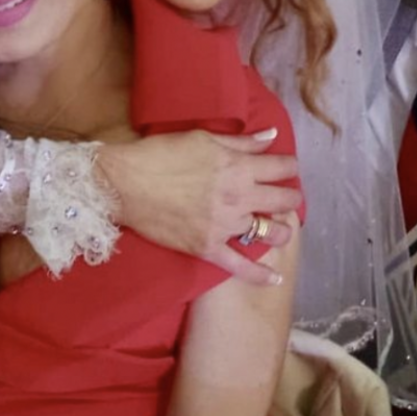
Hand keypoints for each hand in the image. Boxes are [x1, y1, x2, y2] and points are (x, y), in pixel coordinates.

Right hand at [97, 129, 300, 285]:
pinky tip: (275, 279)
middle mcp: (239, 196)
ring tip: (282, 230)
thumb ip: (242, 141)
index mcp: (238, 166)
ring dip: (281, 230)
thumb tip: (272, 137)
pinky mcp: (208, 248)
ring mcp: (225, 225)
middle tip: (289, 198)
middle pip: (281, 200)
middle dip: (290, 198)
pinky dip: (259, 274)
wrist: (125, 183)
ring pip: (267, 232)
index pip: (280, 167)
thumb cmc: (162, 154)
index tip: (288, 169)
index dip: (289, 167)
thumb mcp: (204, 138)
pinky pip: (239, 266)